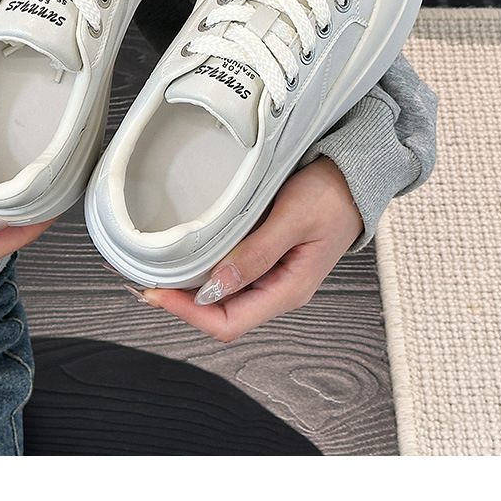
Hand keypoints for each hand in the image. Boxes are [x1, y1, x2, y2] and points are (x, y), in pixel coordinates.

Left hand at [139, 156, 362, 341]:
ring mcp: (273, 277)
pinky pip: (230, 278)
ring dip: (189, 290)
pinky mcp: (268, 261)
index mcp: (288, 290)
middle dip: (180, 304)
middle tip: (144, 283)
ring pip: (223, 299)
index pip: (228, 323)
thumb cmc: (333, 195)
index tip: (157, 292)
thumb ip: (255, 254)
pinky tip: (187, 260)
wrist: (356, 177)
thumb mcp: (292, 219)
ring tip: (157, 273)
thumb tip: (215, 287)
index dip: (188, 313)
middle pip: (221, 316)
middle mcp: (278, 291)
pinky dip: (204, 273)